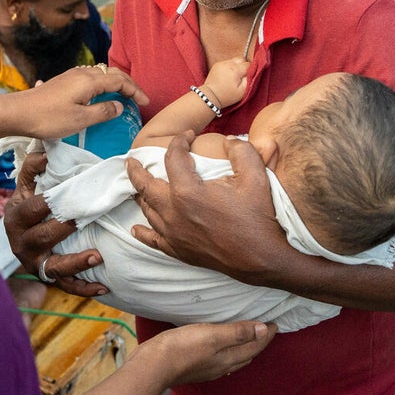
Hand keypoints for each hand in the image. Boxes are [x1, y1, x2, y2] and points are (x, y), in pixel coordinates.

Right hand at [4, 150, 109, 296]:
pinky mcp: (48, 277)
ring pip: (54, 268)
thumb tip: (45, 153)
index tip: (65, 197)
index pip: (31, 210)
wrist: (18, 233)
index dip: (47, 204)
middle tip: (81, 220)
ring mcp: (35, 263)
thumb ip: (32, 168)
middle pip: (42, 238)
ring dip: (76, 263)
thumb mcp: (25, 186)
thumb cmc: (27, 205)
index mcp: (15, 218)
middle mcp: (22, 244)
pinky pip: (66, 286)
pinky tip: (104, 287)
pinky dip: (84, 288)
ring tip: (97, 256)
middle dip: (62, 230)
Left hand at [10, 65, 148, 140]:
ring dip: (115, 83)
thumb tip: (120, 105)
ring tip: (123, 96)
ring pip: (101, 74)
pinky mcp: (64, 81)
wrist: (18, 113)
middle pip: (112, 73)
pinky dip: (103, 84)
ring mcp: (72, 75)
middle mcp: (82, 73)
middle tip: (139, 98)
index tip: (146, 103)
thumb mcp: (80, 120)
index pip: (120, 80)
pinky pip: (91, 78)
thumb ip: (103, 111)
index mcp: (90, 81)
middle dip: (128, 84)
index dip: (135, 91)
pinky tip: (100, 94)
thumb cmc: (49, 118)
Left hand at [128, 132, 288, 283]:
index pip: (173, 157)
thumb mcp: (256, 176)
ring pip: (147, 210)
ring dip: (140, 196)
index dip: (179, 141)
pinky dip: (143, 232)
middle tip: (131, 161)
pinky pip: (153, 240)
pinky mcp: (178, 250)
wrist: (263, 259)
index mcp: (188, 191)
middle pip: (145, 186)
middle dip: (136, 170)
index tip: (187, 136)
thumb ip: (241, 150)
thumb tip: (227, 140)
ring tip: (137, 186)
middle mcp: (173, 212)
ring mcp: (173, 234)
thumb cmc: (258, 217)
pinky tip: (136, 228)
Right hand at [138, 320, 273, 384]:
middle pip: (248, 354)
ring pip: (236, 358)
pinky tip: (224, 347)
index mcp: (229, 358)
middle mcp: (223, 366)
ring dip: (245, 347)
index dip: (267, 334)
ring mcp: (210, 369)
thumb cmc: (184, 347)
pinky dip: (231, 351)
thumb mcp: (213, 335)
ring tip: (249, 336)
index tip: (276, 324)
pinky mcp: (198, 367)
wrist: (156, 364)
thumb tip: (264, 330)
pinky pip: (223, 359)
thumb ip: (238, 333)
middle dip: (259, 342)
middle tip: (266, 329)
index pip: (255, 346)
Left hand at [201, 57, 248, 108]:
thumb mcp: (243, 92)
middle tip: (243, 75)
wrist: (210, 97)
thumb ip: (250, 80)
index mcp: (236, 70)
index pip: (249, 64)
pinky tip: (228, 76)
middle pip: (242, 59)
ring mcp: (222, 63)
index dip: (251, 70)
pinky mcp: (216, 64)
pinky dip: (230, 67)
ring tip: (235, 76)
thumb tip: (253, 71)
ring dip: (237, 66)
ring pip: (234, 60)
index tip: (249, 76)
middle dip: (245, 65)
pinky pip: (227, 62)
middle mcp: (228, 63)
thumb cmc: (227, 96)